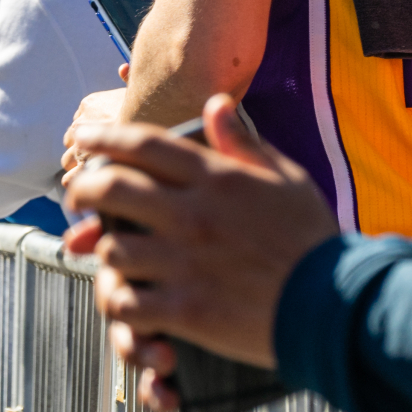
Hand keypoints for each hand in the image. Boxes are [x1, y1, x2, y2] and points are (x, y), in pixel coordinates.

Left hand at [61, 94, 337, 411]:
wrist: (336, 305)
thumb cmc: (312, 240)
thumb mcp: (286, 178)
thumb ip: (243, 143)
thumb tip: (215, 103)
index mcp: (217, 178)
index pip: (143, 144)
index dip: (104, 137)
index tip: (82, 137)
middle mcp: (194, 214)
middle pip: (113, 187)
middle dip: (83, 187)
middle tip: (76, 195)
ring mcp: (185, 262)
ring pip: (114, 245)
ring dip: (103, 248)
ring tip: (102, 251)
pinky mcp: (186, 308)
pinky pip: (128, 301)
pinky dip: (118, 300)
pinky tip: (122, 298)